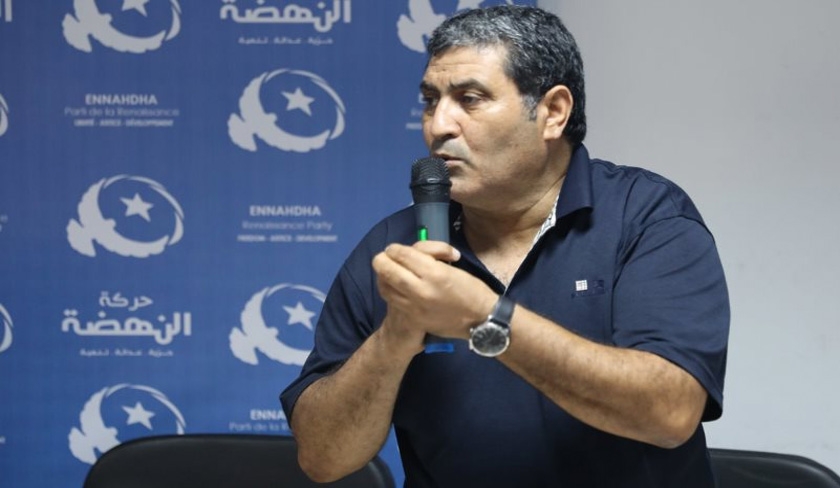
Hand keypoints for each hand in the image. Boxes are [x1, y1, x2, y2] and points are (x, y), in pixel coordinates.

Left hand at [372, 241, 495, 342]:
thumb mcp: (454, 268)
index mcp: (435, 273)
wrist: (480, 321)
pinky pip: (391, 300)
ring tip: (389, 269)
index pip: (403, 255)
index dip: (396, 248)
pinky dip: (388, 288)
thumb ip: (431, 259)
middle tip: (387, 255)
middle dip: (383, 258)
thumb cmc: (472, 290)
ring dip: (383, 274)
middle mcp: (421, 289)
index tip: (395, 248)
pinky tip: (393, 284)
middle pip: (387, 269)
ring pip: (384, 285)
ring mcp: (414, 306)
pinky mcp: (413, 318)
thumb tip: (412, 253)